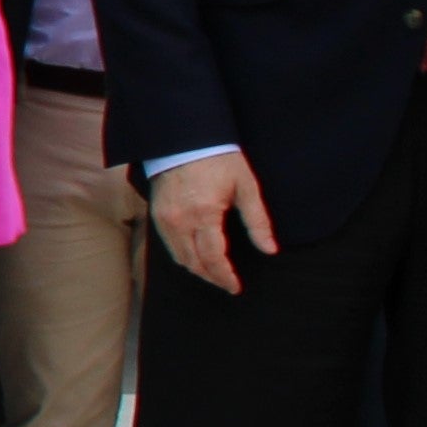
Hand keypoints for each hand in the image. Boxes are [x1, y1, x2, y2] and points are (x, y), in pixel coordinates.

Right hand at [148, 149, 278, 293]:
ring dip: (197, 269)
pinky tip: (196, 256)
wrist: (186, 140)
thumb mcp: (246, 187)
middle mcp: (180, 220)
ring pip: (179, 257)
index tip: (235, 287)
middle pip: (194, 262)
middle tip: (227, 284)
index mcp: (204, 214)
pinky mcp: (157, 214)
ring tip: (213, 273)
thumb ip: (257, 221)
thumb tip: (269, 249)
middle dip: (211, 277)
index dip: (225, 276)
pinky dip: (183, 256)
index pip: (213, 258)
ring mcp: (165, 219)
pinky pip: (168, 245)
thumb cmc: (219, 160)